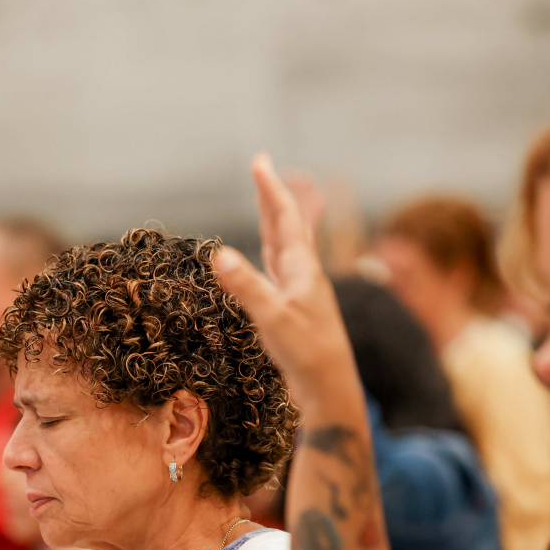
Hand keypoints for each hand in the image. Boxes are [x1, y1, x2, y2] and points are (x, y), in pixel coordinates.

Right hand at [214, 153, 360, 414]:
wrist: (329, 389)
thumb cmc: (306, 355)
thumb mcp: (273, 320)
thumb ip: (247, 288)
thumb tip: (220, 255)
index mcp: (301, 270)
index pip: (285, 219)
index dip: (270, 189)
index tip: (259, 161)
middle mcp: (303, 275)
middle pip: (286, 226)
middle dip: (271, 196)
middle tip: (260, 168)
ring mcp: (300, 292)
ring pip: (285, 247)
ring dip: (273, 222)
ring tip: (265, 203)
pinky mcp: (294, 310)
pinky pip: (279, 269)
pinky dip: (270, 253)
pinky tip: (267, 257)